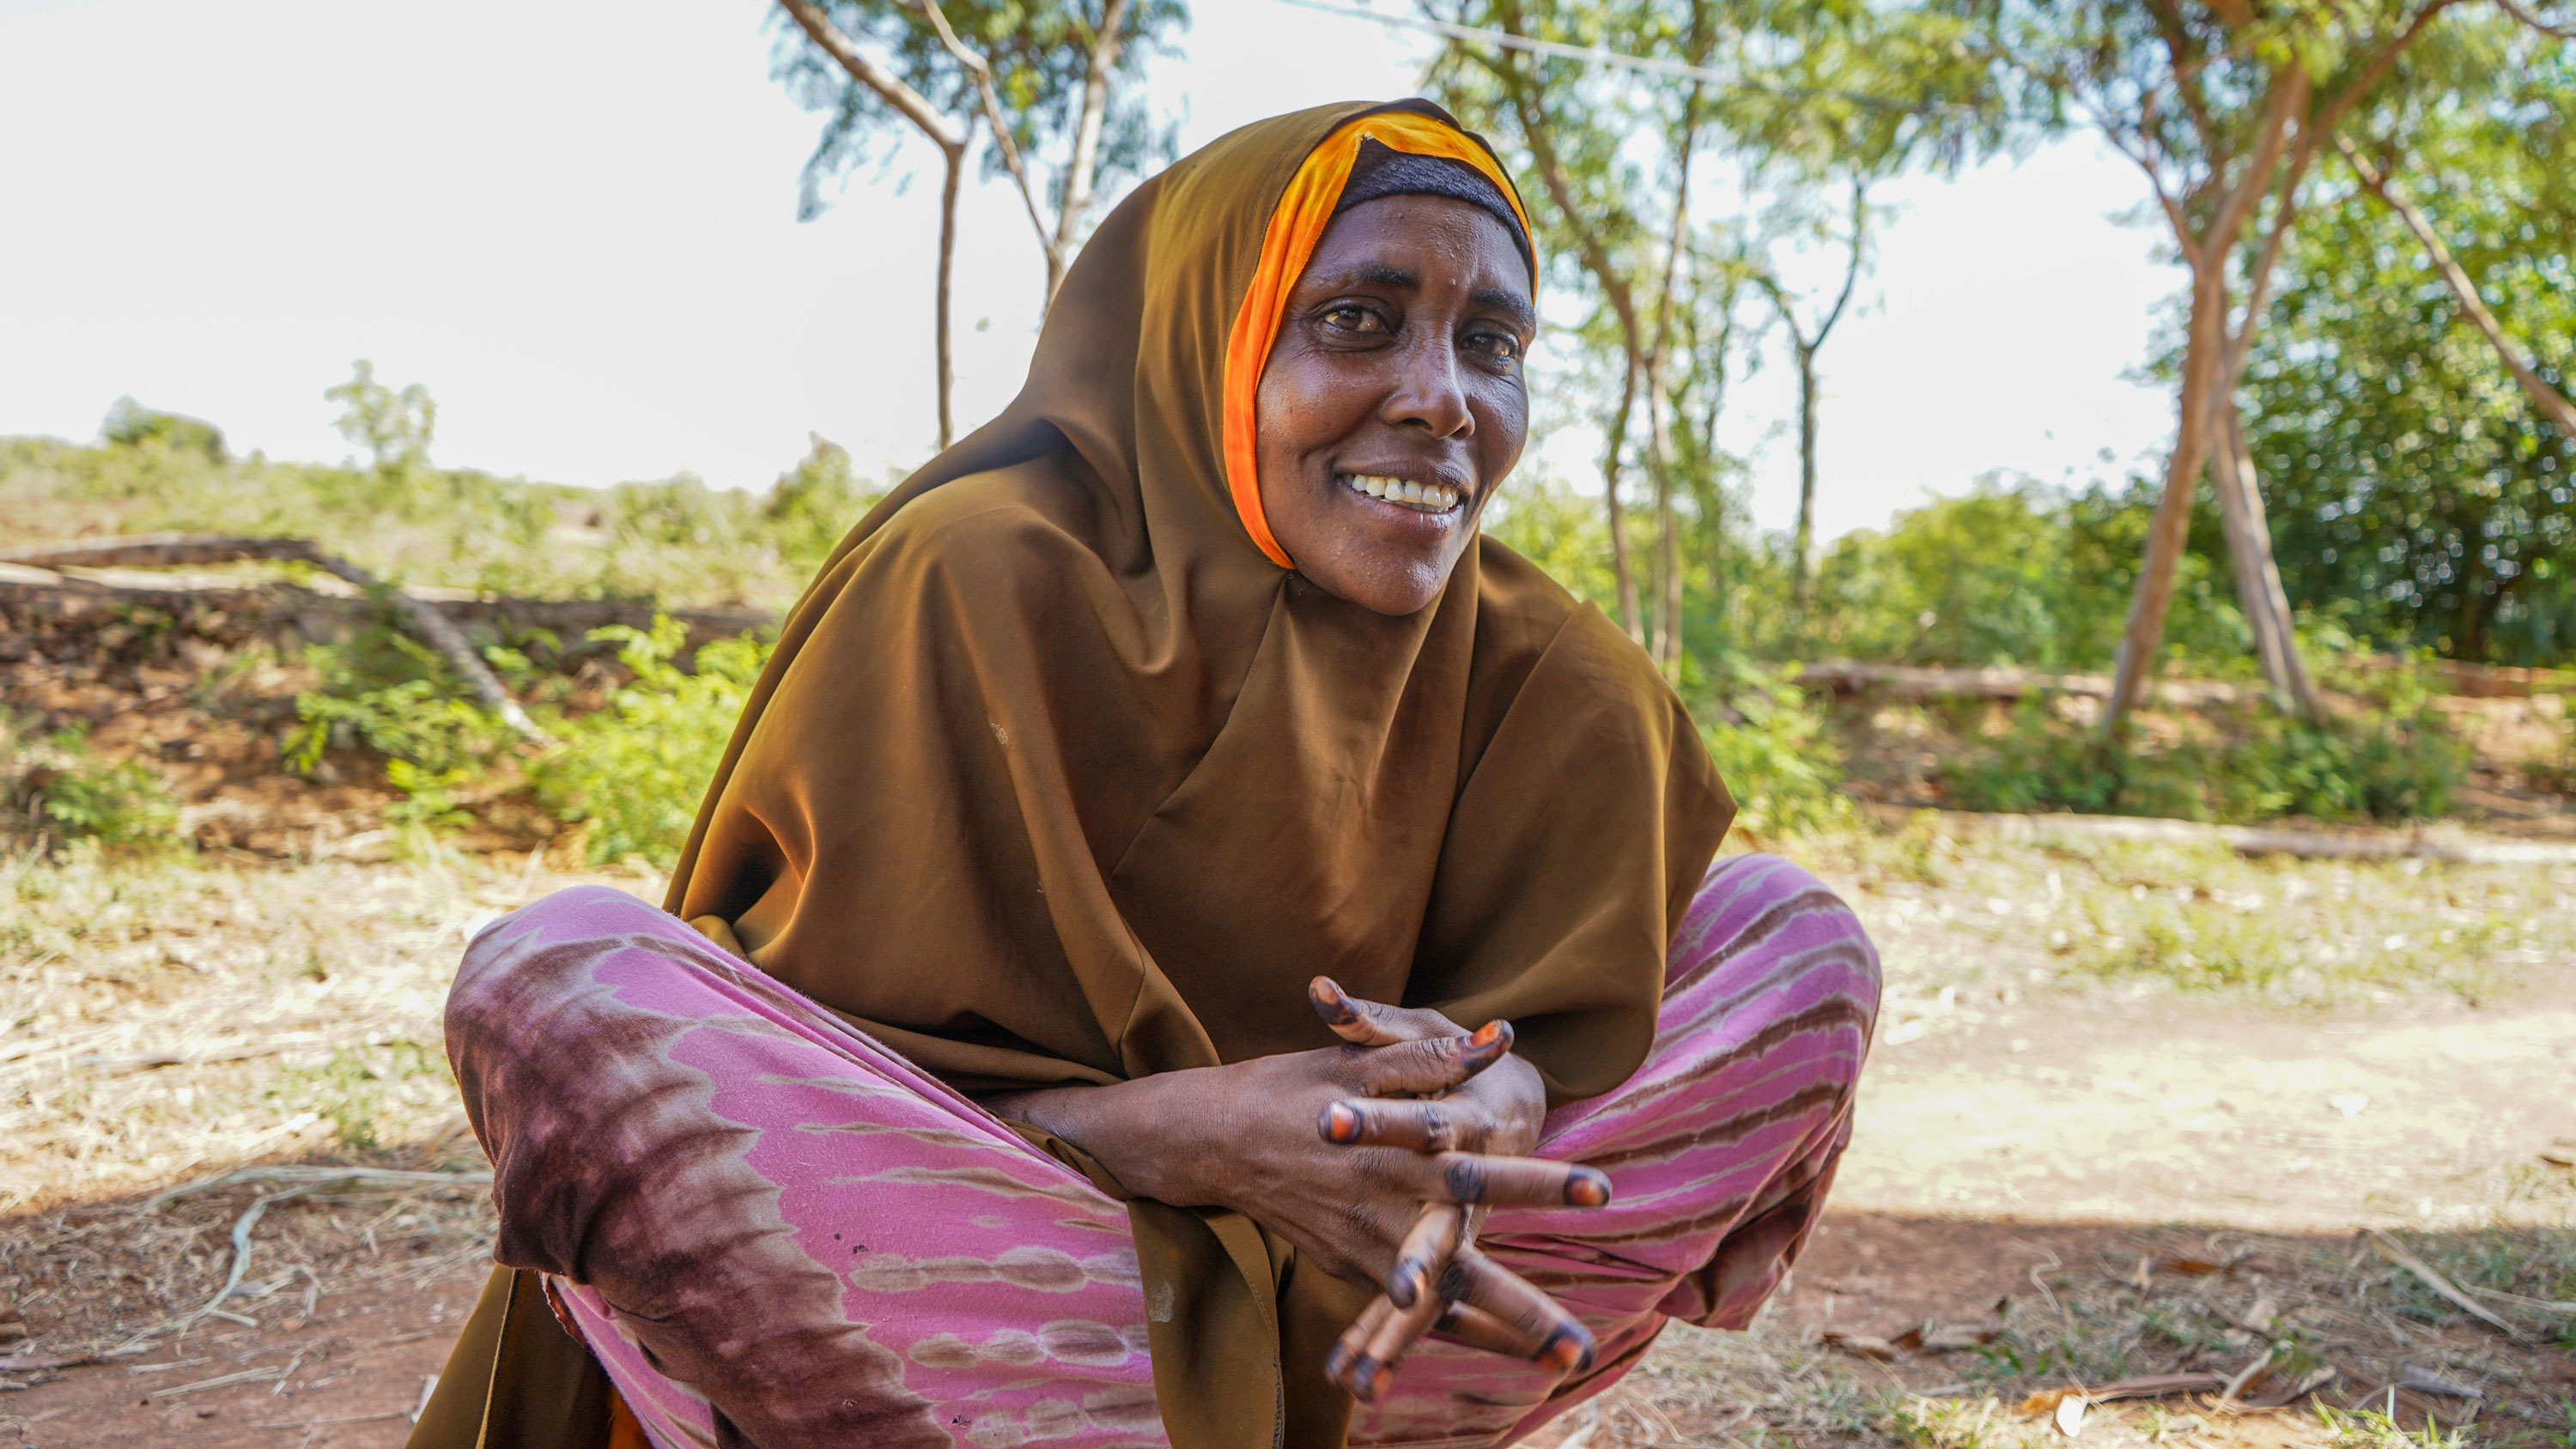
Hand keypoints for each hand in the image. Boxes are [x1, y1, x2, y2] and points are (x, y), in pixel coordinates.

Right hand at [977, 983, 1607, 1399]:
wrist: (1211, 1140)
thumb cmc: (1291, 1088)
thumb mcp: (1358, 1058)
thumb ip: (1429, 1056)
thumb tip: (1499, 1039)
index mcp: (1393, 1158)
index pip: (1480, 1175)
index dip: (1540, 1182)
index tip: (1601, 1191)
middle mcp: (1383, 1215)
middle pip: (1466, 1271)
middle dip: (1525, 1310)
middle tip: (1582, 1349)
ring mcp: (1366, 1251)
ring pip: (1443, 1307)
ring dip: (1504, 1335)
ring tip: (1565, 1363)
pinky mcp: (1353, 1268)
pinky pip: (1411, 1315)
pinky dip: (1455, 1335)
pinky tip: (1511, 1357)